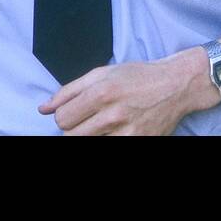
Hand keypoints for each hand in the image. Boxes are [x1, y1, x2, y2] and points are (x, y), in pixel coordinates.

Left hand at [38, 49, 215, 134]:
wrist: (177, 85)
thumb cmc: (139, 76)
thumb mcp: (103, 73)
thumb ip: (69, 90)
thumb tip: (43, 109)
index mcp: (102, 92)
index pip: (62, 119)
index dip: (64, 116)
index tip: (76, 112)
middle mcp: (113, 114)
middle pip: (71, 136)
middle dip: (74, 128)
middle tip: (88, 119)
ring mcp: (127, 133)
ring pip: (88, 144)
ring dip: (90, 136)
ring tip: (103, 124)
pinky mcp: (139, 142)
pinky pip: (109, 148)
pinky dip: (107, 139)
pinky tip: (115, 130)